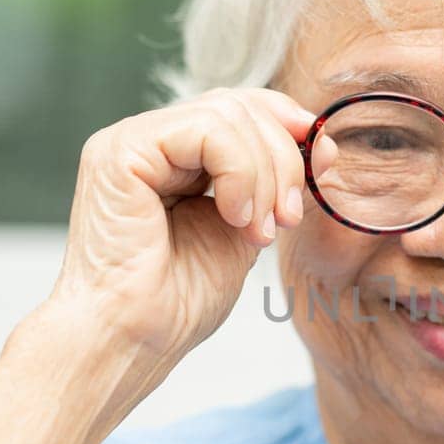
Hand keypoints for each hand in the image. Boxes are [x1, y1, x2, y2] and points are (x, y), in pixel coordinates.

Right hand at [43, 87, 331, 366]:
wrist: (132, 338)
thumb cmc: (178, 301)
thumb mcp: (247, 229)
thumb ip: (276, 184)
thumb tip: (322, 141)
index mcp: (175, 157)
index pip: (240, 108)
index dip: (287, 126)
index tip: (321, 165)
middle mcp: (150, 142)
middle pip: (239, 104)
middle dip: (283, 157)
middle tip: (287, 217)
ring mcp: (131, 141)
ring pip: (227, 113)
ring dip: (265, 173)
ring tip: (259, 229)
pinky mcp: (120, 151)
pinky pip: (206, 130)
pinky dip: (240, 173)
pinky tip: (235, 217)